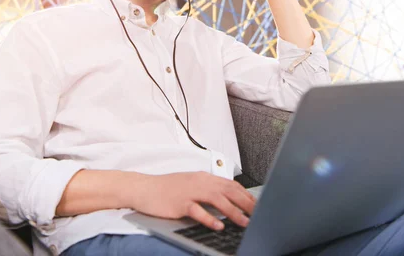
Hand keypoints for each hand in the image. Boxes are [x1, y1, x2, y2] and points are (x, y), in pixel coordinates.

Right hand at [130, 172, 256, 230]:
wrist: (143, 188)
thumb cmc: (167, 189)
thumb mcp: (191, 185)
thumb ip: (208, 191)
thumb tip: (227, 201)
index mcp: (204, 177)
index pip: (231, 184)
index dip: (246, 195)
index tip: (258, 205)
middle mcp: (199, 182)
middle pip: (228, 190)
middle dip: (246, 203)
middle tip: (259, 214)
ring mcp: (189, 192)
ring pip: (217, 199)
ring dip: (233, 212)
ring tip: (245, 222)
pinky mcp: (179, 203)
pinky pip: (197, 211)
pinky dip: (209, 219)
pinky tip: (218, 226)